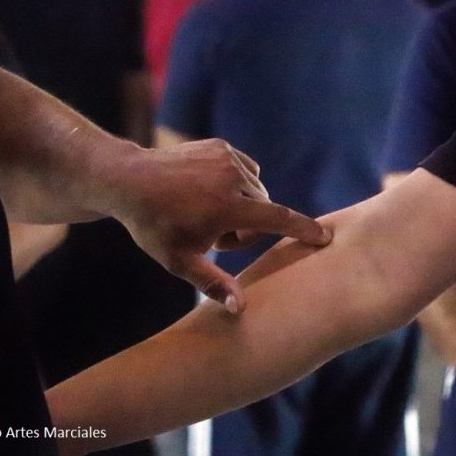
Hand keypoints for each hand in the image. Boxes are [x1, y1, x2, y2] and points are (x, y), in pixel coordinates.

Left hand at [105, 138, 331, 312]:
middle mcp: (232, 178)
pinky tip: (207, 190)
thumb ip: (214, 284)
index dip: (303, 229)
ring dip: (241, 204)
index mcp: (226, 207)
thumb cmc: (154, 226)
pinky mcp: (221, 146)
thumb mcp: (179, 261)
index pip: (277, 219)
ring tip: (206, 210)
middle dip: (246, 226)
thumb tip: (242, 310)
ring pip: (255, 190)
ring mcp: (227, 157)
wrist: (129, 180)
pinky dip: (235, 183)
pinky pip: (245, 170)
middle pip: (263, 209)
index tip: (325, 236)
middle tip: (213, 234)